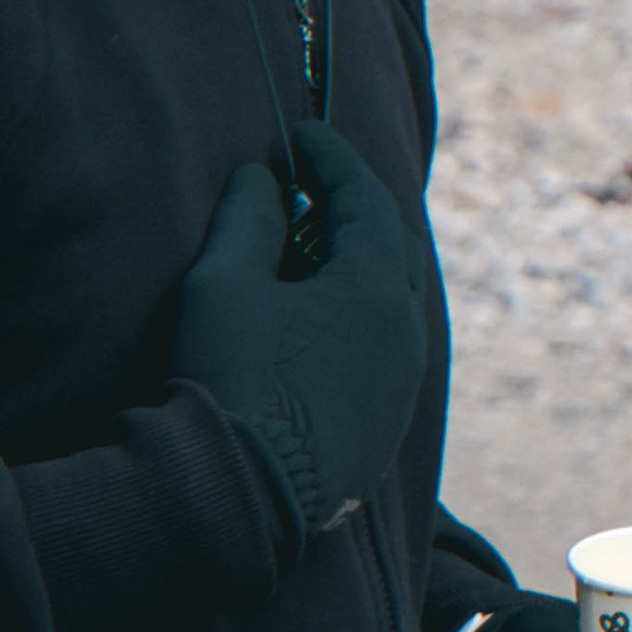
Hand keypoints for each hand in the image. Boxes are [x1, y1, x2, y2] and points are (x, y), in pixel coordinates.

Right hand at [171, 121, 429, 547]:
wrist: (242, 495)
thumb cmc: (229, 380)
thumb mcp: (224, 284)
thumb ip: (248, 219)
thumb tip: (262, 179)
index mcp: (377, 287)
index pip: (366, 200)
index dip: (334, 160)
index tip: (304, 136)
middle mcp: (406, 330)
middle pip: (392, 246)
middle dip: (355, 207)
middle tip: (314, 185)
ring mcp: (404, 380)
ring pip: (394, 298)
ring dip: (361, 262)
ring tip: (313, 246)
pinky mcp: (387, 420)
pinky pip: (387, 345)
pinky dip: (361, 312)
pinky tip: (323, 316)